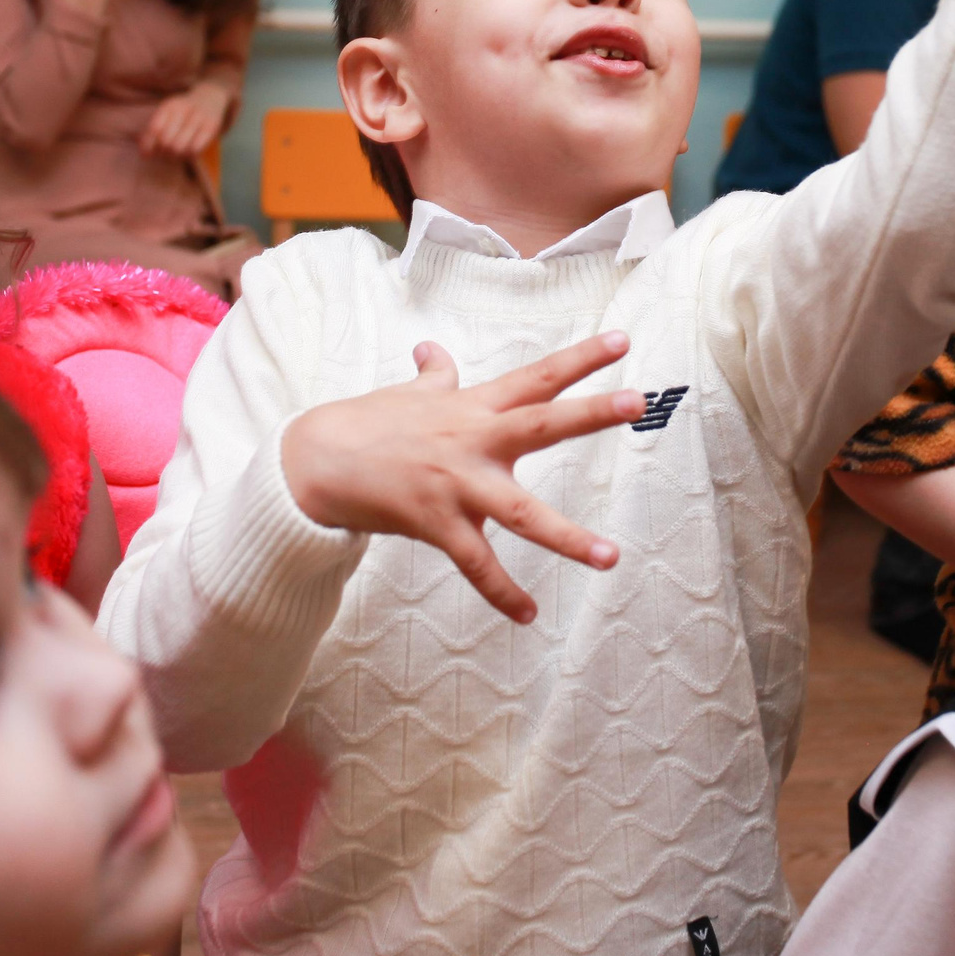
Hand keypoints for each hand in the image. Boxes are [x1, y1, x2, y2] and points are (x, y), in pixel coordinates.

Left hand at [140, 81, 228, 159]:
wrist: (209, 98)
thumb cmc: (181, 113)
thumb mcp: (164, 117)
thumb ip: (150, 134)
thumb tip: (144, 155)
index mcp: (169, 106)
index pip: (154, 129)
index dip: (149, 145)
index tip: (149, 152)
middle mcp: (184, 109)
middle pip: (166, 141)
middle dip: (162, 153)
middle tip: (164, 154)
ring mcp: (199, 117)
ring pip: (180, 147)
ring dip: (175, 156)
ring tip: (174, 155)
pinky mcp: (211, 126)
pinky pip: (195, 149)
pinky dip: (188, 155)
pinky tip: (187, 153)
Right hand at [279, 333, 640, 622]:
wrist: (315, 461)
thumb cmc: (367, 425)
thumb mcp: (406, 395)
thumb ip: (434, 375)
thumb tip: (432, 349)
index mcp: (472, 407)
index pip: (536, 377)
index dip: (580, 358)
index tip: (623, 340)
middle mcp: (472, 440)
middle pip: (541, 423)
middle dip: (591, 413)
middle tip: (639, 401)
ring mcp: (456, 484)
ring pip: (522, 512)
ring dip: (569, 537)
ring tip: (612, 558)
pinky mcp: (436, 524)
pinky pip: (476, 565)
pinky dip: (502, 593)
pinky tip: (528, 615)